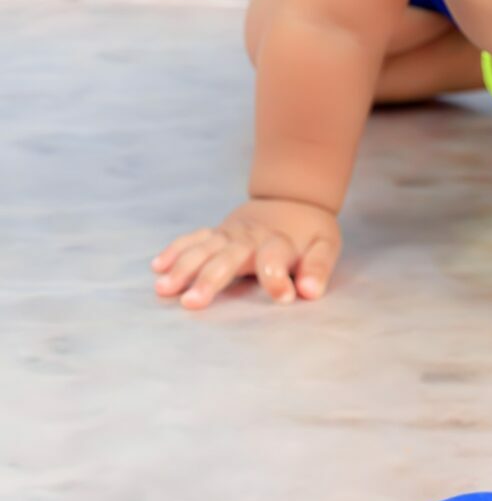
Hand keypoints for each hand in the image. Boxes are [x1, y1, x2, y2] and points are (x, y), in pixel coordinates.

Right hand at [151, 198, 341, 309]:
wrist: (291, 197)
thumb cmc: (309, 232)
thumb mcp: (325, 246)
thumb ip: (318, 267)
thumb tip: (310, 291)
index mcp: (279, 242)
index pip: (276, 258)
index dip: (278, 277)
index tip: (282, 298)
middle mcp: (250, 238)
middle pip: (228, 257)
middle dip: (209, 279)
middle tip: (191, 303)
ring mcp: (229, 234)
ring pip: (203, 248)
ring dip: (182, 267)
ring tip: (164, 288)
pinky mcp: (216, 233)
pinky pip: (192, 239)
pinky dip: (175, 250)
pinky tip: (158, 266)